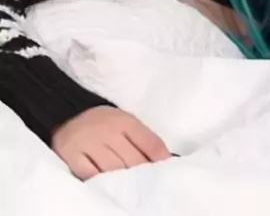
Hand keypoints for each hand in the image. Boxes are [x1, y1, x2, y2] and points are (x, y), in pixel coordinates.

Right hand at [52, 106, 171, 179]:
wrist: (67, 114)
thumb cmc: (102, 123)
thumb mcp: (125, 122)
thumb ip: (144, 139)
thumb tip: (166, 159)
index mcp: (124, 120)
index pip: (148, 142)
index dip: (160, 159)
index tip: (166, 172)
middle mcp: (108, 130)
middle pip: (132, 159)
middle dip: (142, 174)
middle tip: (150, 186)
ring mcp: (89, 143)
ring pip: (112, 169)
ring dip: (124, 181)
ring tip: (132, 192)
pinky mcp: (72, 155)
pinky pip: (89, 174)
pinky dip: (100, 183)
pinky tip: (107, 189)